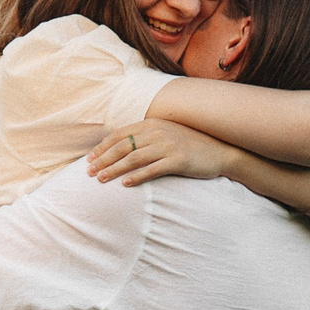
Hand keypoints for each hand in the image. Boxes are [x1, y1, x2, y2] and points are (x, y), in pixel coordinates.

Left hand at [87, 124, 233, 187]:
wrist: (221, 151)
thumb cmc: (191, 146)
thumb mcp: (167, 135)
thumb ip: (146, 138)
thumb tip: (122, 149)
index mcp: (152, 124)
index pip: (120, 135)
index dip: (102, 147)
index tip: (89, 159)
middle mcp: (158, 132)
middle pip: (123, 146)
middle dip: (103, 159)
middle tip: (89, 173)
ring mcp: (168, 146)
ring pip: (134, 158)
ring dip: (114, 169)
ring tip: (101, 179)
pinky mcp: (178, 160)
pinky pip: (153, 169)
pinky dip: (137, 176)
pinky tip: (125, 184)